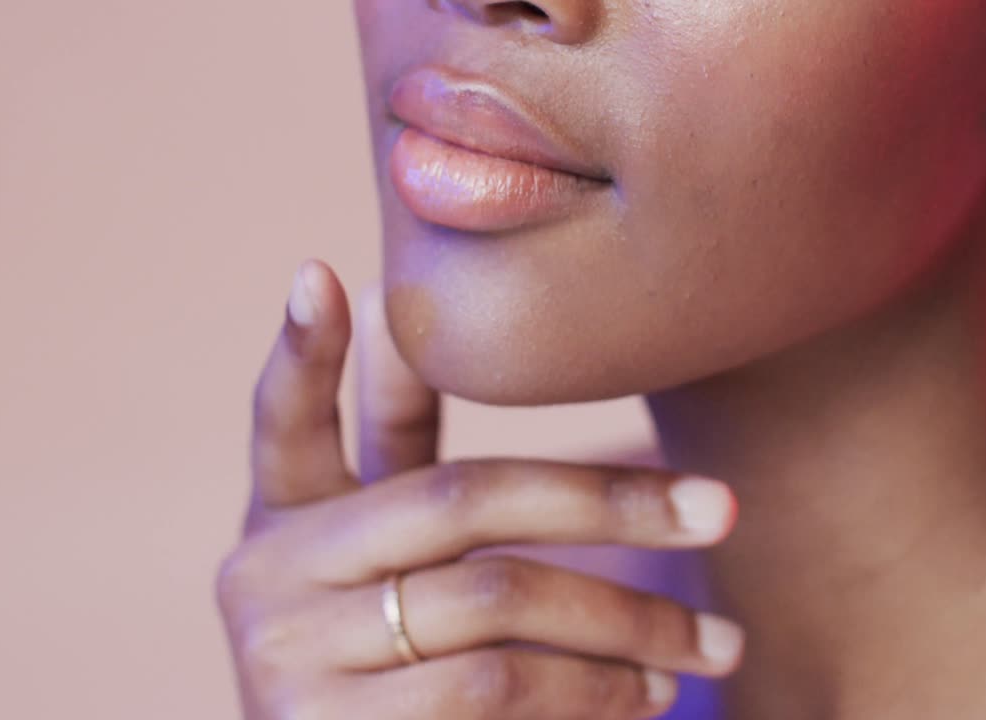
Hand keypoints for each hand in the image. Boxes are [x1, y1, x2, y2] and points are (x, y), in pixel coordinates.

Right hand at [215, 259, 744, 718]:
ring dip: (628, 620)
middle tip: (721, 508)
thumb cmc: (393, 669)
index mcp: (281, 526)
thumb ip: (394, 457)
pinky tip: (652, 695)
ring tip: (714, 643)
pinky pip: (498, 685)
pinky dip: (593, 688)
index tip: (323, 271)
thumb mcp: (384, 563)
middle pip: (459, 500)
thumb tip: (396, 317)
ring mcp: (289, 661)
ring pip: (498, 600)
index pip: (283, 425)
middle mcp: (264, 581)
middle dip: (606, 499)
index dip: (300, 353)